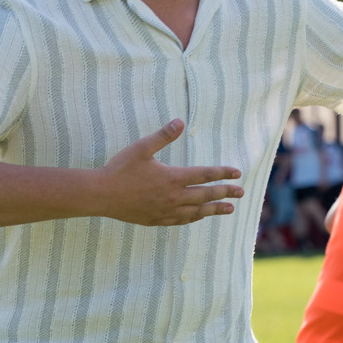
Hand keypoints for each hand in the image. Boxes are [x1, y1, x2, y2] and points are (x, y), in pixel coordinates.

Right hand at [98, 119, 243, 225]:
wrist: (101, 195)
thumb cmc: (120, 169)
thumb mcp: (141, 148)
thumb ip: (163, 136)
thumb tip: (180, 121)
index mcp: (172, 178)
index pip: (204, 175)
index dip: (222, 173)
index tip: (236, 172)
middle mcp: (173, 197)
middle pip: (206, 195)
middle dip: (226, 192)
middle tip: (242, 192)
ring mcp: (166, 211)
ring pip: (197, 211)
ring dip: (215, 209)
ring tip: (229, 209)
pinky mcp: (156, 220)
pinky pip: (181, 220)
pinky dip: (194, 217)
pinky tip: (199, 216)